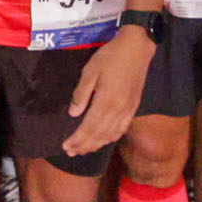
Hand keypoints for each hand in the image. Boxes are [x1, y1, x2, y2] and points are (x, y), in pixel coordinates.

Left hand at [60, 31, 150, 156]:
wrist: (136, 49)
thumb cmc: (110, 57)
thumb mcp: (90, 71)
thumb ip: (81, 94)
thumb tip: (74, 114)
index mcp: (105, 102)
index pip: (89, 128)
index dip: (77, 139)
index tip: (65, 146)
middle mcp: (118, 111)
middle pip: (99, 135)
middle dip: (83, 146)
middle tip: (70, 152)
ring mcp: (127, 111)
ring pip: (110, 135)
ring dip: (96, 145)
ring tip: (83, 150)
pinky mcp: (133, 108)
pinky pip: (121, 130)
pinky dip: (110, 139)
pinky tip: (103, 141)